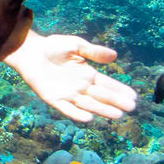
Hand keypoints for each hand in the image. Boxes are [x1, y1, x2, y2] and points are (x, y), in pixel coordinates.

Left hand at [7, 34, 137, 122]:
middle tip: (131, 108)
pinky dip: (77, 114)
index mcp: (87, 74)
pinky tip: (88, 118)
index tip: (133, 97)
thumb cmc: (52, 46)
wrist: (29, 51)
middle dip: (116, 102)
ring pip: (88, 104)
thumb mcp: (75, 45)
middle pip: (101, 96)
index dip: (120, 90)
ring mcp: (68, 94)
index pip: (107, 84)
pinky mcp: (53, 99)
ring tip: (117, 115)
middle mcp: (80, 86)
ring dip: (102, 110)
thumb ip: (93, 51)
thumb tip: (114, 56)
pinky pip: (67, 109)